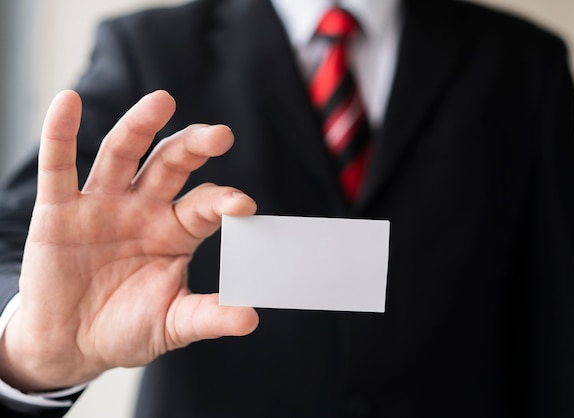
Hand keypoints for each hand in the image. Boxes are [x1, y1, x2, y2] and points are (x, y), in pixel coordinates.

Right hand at [0, 90, 258, 390]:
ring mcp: (103, 205)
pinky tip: (68, 102)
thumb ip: (208, 317)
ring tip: (163, 101)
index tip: (244, 205)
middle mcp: (144, 209)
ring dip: (140, 126)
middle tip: (221, 135)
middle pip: (171, 165)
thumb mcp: (172, 324)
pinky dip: (61, 134)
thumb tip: (251, 320)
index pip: (205, 206)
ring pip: (123, 155)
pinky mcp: (59, 210)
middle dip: (195, 148)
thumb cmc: (126, 329)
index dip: (224, 201)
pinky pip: (59, 167)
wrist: (71, 344)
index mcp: (177, 232)